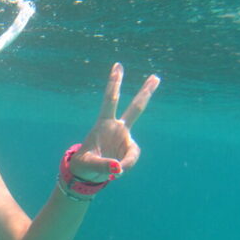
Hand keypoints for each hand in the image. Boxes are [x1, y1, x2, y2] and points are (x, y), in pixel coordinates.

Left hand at [70, 63, 159, 181]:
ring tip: (114, 170)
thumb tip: (120, 168)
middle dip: (145, 93)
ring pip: (135, 147)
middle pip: (135, 108)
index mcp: (103, 124)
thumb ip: (103, 165)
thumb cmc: (83, 164)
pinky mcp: (128, 151)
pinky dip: (126, 166)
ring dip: (128, 159)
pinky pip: (132, 159)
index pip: (110, 100)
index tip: (117, 66)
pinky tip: (116, 171)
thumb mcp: (88, 165)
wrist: (87, 173)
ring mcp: (124, 139)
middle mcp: (117, 128)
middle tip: (156, 77)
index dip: (114, 83)